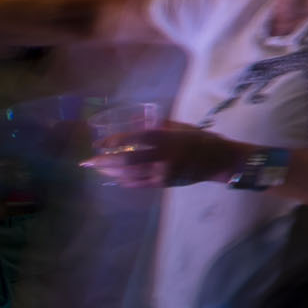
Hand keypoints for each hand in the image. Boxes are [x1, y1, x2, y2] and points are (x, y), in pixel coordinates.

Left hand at [87, 124, 240, 188]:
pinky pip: (139, 185)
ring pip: (130, 175)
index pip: (135, 139)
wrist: (221, 161)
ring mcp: (163, 173)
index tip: (100, 142)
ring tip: (97, 170)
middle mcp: (163, 157)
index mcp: (168, 139)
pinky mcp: (164, 184)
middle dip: (103, 162)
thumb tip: (135, 122)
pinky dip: (125, 182)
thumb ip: (159, 126)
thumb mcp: (182, 127)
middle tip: (87, 161)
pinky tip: (115, 180)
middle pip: (127, 161)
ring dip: (110, 173)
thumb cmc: (202, 139)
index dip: (115, 140)